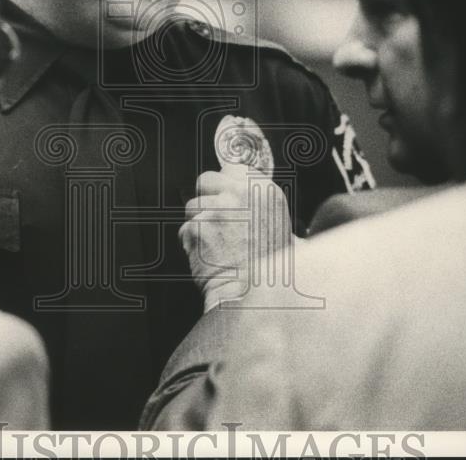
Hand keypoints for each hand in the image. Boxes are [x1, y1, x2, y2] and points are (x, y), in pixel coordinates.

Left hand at [179, 165, 296, 311]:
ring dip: (199, 223)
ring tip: (218, 245)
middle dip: (208, 198)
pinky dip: (192, 244)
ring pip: (192, 207)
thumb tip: (241, 192)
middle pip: (206, 180)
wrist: (256, 297)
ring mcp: (215, 210)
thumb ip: (258, 203)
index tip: (226, 194)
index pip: (233, 167)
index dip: (226, 183)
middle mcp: (239, 194)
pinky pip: (185, 231)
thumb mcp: (279, 226)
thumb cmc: (271, 269)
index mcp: (264, 191)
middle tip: (219, 222)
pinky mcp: (195, 228)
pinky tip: (210, 257)